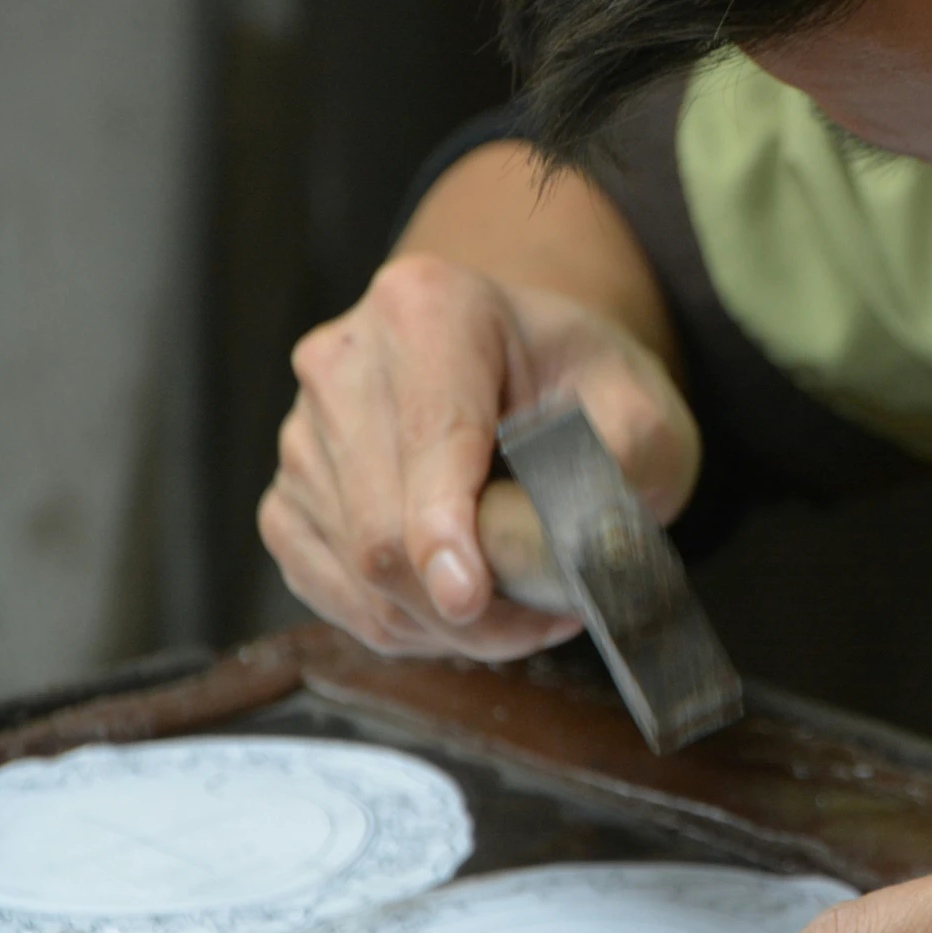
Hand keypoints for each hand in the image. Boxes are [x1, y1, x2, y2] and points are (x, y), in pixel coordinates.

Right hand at [258, 250, 699, 659]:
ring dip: (444, 624)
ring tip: (527, 610)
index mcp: (429, 307)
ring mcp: (302, 431)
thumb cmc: (590, 392)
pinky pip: (333, 592)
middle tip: (551, 621)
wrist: (538, 377)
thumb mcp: (642, 410)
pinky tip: (466, 611)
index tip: (470, 598)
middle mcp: (343, 361)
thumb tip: (561, 545)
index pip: (429, 439)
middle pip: (379, 526)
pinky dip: (404, 624)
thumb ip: (618, 464)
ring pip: (357, 573)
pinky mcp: (288, 496)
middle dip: (465, 606)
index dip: (444, 530)